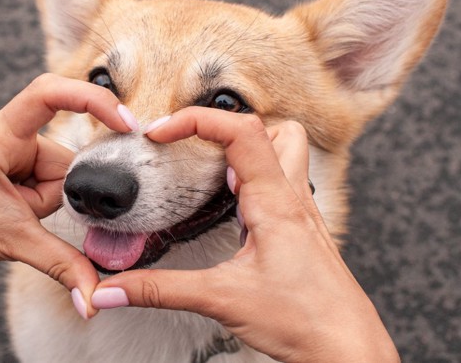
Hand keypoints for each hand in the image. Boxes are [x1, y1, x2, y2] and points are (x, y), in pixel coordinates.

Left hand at [0, 74, 133, 299]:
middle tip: (20, 215)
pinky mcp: (2, 154)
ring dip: (39, 201)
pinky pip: (37, 174)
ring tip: (6, 214)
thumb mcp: (9, 241)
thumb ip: (61, 262)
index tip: (125, 123)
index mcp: (0, 134)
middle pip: (60, 158)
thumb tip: (95, 295)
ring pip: (51, 171)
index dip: (93, 100)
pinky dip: (31, 197)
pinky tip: (7, 210)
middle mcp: (3, 129)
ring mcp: (2, 141)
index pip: (50, 94)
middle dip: (51, 195)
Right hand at [93, 108, 398, 362]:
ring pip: (285, 151)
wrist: (347, 348)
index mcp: (274, 201)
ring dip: (248, 148)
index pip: (241, 131)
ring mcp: (302, 211)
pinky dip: (253, 178)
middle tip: (191, 144)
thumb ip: (161, 291)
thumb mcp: (222, 300)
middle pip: (272, 128)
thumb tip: (113, 290)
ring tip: (211, 167)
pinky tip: (233, 205)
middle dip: (226, 125)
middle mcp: (293, 197)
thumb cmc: (306, 320)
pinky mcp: (302, 228)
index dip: (195, 120)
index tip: (161, 133)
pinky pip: (282, 182)